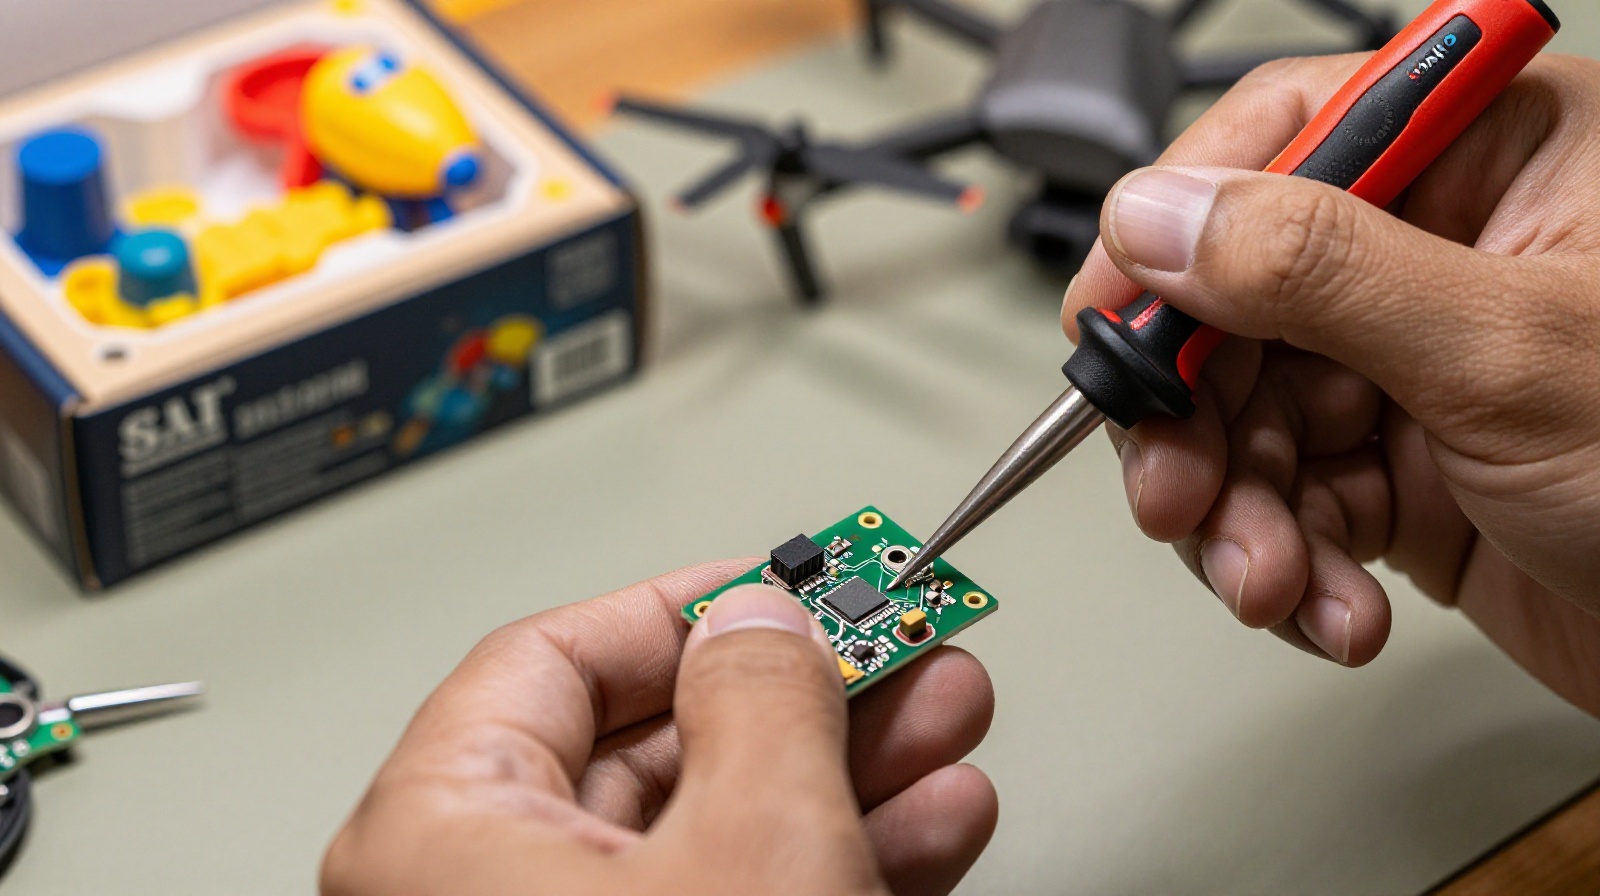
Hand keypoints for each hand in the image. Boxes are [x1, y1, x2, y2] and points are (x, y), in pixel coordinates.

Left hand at [321, 560, 996, 895]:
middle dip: (812, 686)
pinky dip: (842, 857)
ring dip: (853, 768)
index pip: (551, 658)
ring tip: (948, 715)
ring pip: (721, 826)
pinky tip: (932, 820)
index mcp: (440, 835)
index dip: (687, 602)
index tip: (790, 574)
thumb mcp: (748, 847)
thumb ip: (761, 703)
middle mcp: (484, 892)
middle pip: (660, 740)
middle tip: (901, 637)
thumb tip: (767, 618)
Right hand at [1061, 53, 1599, 710]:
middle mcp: (1437, 251)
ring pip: (1246, 419)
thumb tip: (1160, 215)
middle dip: (1199, 422)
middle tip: (1180, 497)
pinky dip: (1289, 566)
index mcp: (1490, 158)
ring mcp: (1411, 365)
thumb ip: (1321, 270)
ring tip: (1273, 581)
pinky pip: (1288, 502)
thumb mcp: (1509, 351)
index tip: (1114, 326)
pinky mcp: (1399, 469)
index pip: (1280, 147)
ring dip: (1239, 517)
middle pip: (1234, 305)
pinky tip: (1330, 608)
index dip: (1173, 236)